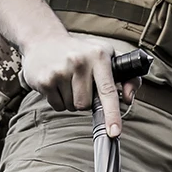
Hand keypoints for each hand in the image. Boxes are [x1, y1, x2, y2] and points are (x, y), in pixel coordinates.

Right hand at [19, 31, 140, 135]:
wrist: (44, 39)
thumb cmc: (82, 52)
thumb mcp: (107, 56)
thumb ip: (127, 77)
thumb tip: (128, 99)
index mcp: (98, 56)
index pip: (107, 91)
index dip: (112, 114)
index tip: (114, 132)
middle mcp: (79, 62)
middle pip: (85, 105)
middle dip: (84, 101)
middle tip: (80, 84)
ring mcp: (60, 71)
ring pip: (71, 107)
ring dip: (71, 100)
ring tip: (67, 81)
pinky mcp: (44, 80)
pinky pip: (57, 106)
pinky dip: (58, 100)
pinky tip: (56, 83)